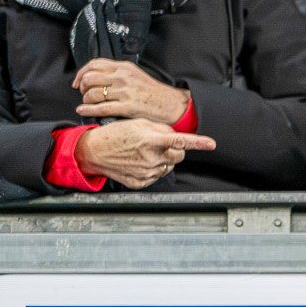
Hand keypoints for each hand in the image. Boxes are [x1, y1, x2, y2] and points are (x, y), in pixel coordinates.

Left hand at [72, 59, 191, 123]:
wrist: (172, 104)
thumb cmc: (153, 92)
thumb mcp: (135, 74)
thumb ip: (116, 73)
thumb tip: (95, 77)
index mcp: (124, 67)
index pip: (94, 64)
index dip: (81, 73)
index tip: (78, 82)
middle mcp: (123, 77)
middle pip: (89, 78)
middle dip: (82, 87)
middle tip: (84, 93)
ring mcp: (125, 92)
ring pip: (93, 94)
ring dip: (86, 100)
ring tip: (88, 103)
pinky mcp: (127, 107)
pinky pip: (101, 108)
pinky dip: (88, 110)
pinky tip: (82, 111)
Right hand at [73, 118, 216, 187]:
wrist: (93, 152)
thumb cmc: (114, 135)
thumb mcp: (137, 124)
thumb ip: (160, 129)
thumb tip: (176, 136)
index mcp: (150, 140)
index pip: (181, 142)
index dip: (198, 143)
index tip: (211, 144)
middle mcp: (151, 158)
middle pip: (179, 156)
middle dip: (175, 150)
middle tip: (159, 144)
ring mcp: (146, 172)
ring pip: (168, 167)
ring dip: (163, 160)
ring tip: (144, 153)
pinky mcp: (141, 182)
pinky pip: (156, 176)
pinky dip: (153, 169)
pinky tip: (139, 162)